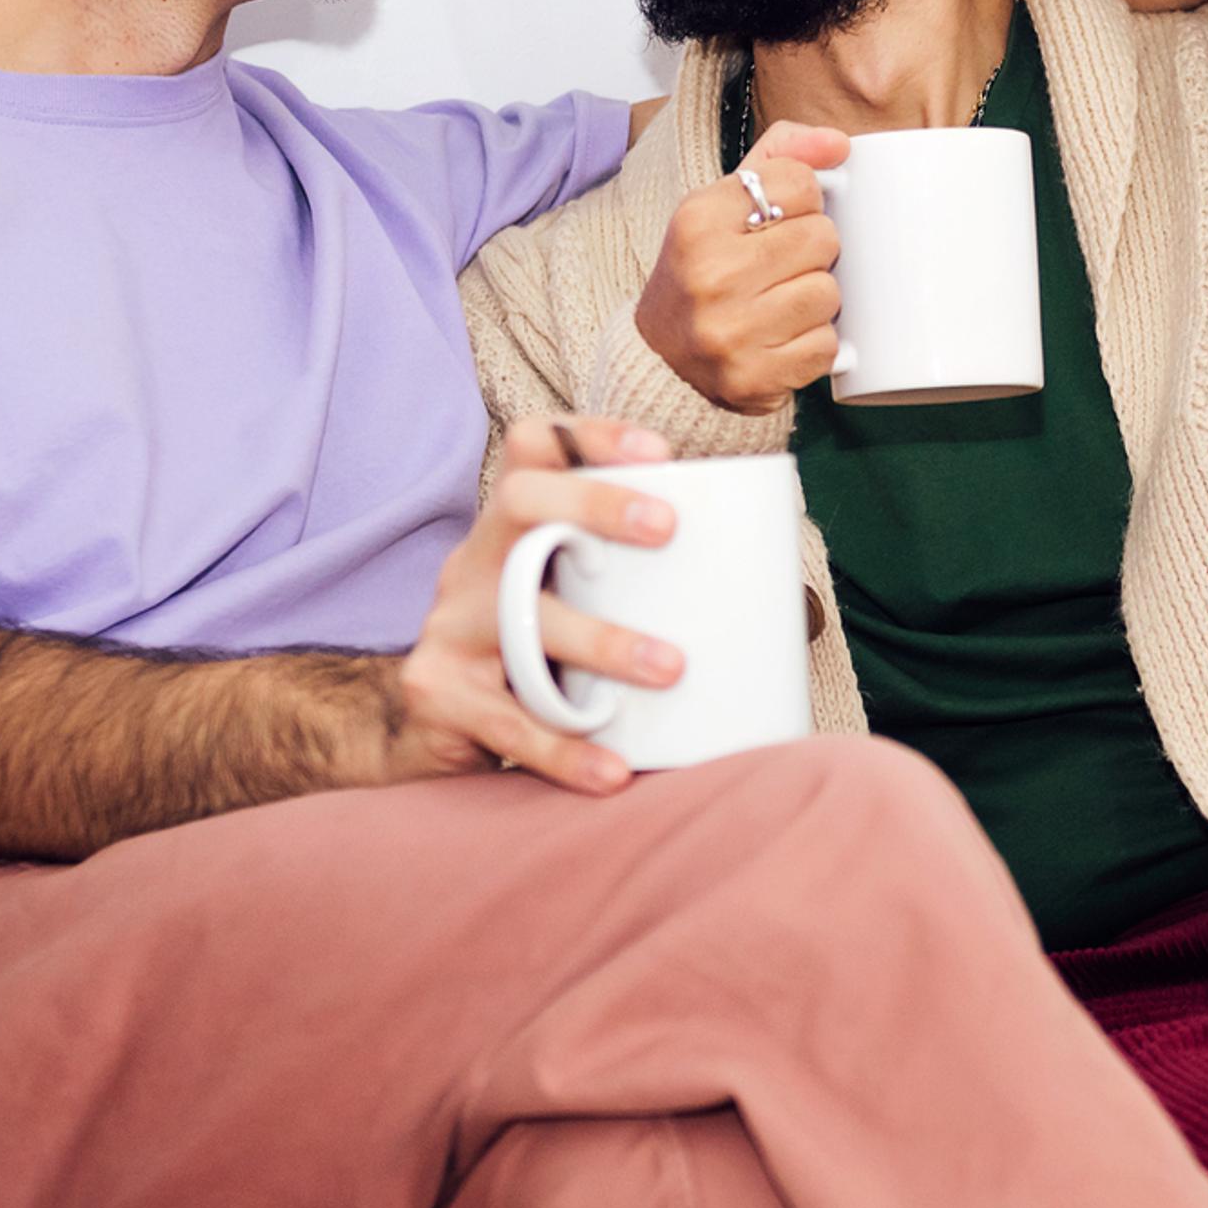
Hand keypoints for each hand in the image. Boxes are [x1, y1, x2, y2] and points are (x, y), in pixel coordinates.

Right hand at [387, 415, 681, 795]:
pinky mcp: (438, 692)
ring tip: (670, 668)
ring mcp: (448, 625)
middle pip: (520, 502)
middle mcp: (473, 563)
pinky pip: (510, 722)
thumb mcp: (570, 609)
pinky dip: (568, 750)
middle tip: (667, 530)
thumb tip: (777, 604)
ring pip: (523, 618)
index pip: (535, 449)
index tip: (659, 451)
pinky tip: (613, 771)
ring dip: (602, 641)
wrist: (430, 736)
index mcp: (511, 531)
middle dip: (593, 504)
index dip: (590, 436)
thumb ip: (632, 592)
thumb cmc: (534, 663)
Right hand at [633, 121, 849, 411]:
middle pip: (823, 238)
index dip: (804, 201)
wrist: (660, 356)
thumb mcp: (723, 201)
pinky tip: (783, 337)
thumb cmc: (703, 268)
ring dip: (816, 298)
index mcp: (698, 220)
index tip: (779, 219)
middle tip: (783, 265)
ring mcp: (730, 332)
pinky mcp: (753, 379)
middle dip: (814, 251)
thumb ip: (782, 156)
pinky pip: (827, 347)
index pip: (801, 183)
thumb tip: (840, 143)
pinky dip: (814, 343)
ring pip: (829, 294)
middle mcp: (710, 275)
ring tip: (782, 301)